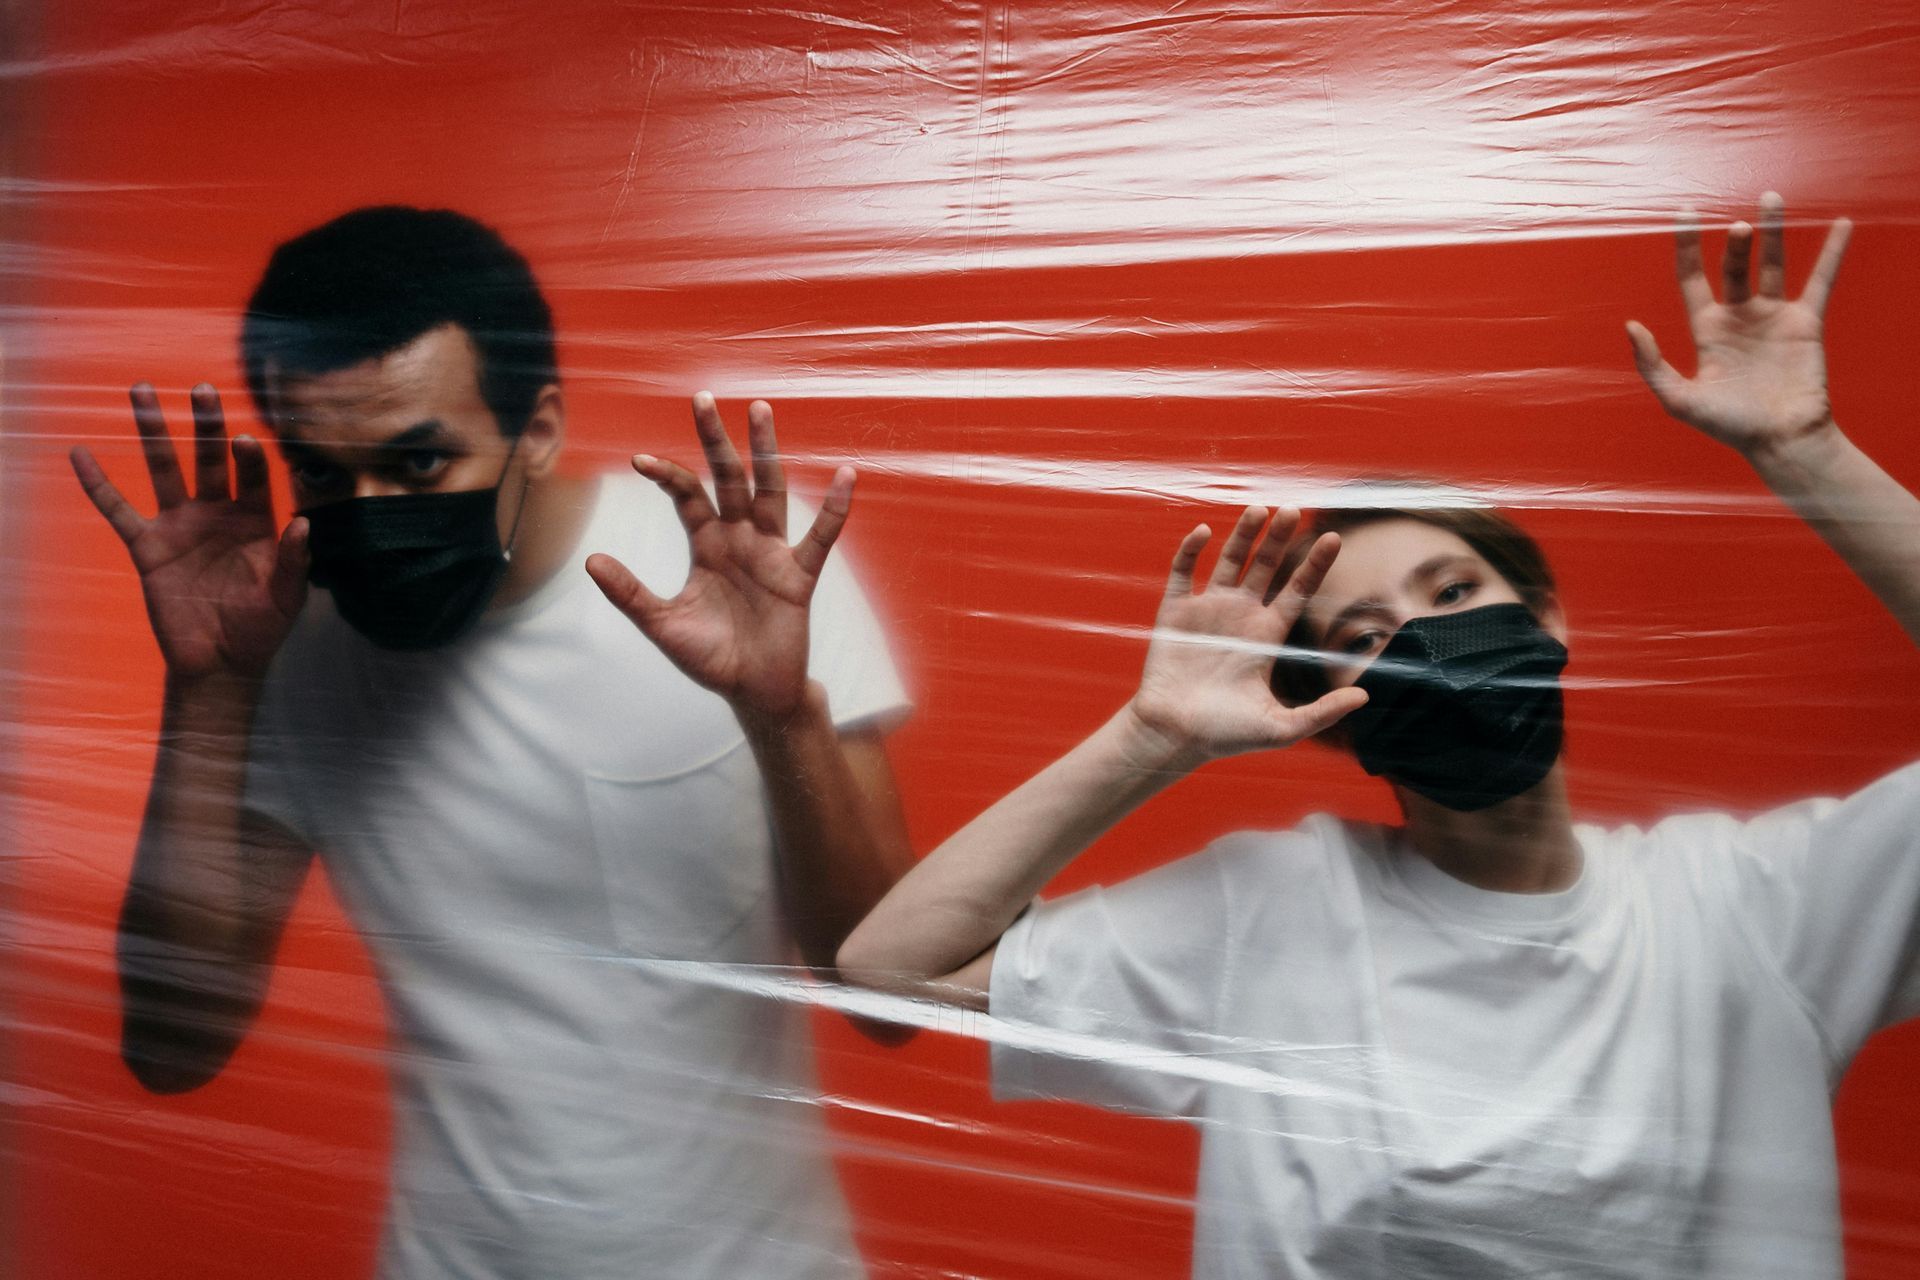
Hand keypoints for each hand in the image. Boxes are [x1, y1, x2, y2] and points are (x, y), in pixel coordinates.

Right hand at [70, 383, 307, 682]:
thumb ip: (293, 561)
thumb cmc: (261, 628)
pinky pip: (118, 511)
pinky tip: (80, 453)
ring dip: (153, 431)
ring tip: (141, 389)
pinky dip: (98, 484)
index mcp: (255, 521)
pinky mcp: (148, 547)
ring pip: (163, 469)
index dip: (250, 459)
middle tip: (202, 389)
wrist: (222, 663)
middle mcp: (217, 514)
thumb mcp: (286, 598)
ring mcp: (180, 526)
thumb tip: (305, 524)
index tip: (245, 440)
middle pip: (209, 459)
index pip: (253, 478)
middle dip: (206, 424)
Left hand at [585, 393, 851, 721]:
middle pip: (728, 478)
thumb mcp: (664, 625)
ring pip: (769, 492)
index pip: (687, 496)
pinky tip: (845, 476)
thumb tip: (590, 560)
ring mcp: (771, 553)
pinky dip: (834, 510)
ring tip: (759, 410)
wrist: (753, 693)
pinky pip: (820, 539)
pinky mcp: (798, 577)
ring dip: (765, 452)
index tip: (639, 462)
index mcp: (706, 545)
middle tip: (701, 399)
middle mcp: (739, 539)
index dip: (667, 476)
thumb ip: (630, 594)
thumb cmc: (711, 658)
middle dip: (715, 440)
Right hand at [1127, 507, 1367, 764]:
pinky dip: (1191, 550)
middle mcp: (1240, 617)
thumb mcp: (1281, 728)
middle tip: (1294, 509)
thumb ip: (1323, 712)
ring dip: (1243, 535)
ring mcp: (1207, 611)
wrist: (1174, 737)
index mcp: (1267, 637)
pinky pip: (1183, 573)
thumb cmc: (1225, 735)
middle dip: (1279, 538)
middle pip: (1266, 567)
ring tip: (1258, 509)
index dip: (1315, 564)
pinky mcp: (1175, 613)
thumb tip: (1365, 697)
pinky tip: (1205, 532)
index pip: (1297, 591)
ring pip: (1229, 562)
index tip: (1334, 537)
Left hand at [1627, 192, 1851, 461]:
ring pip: (1773, 264)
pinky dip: (1832, 253)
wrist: (1779, 440)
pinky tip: (1841, 224)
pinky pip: (1821, 281)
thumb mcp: (1679, 399)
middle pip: (1734, 266)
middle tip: (1738, 225)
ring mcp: (1772, 318)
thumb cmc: (1728, 425)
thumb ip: (1652, 364)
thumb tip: (1631, 326)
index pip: (1692, 277)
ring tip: (1770, 199)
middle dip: (1735, 243)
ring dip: (1773, 232)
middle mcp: (1739, 317)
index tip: (1684, 212)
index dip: (1687, 246)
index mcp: (1707, 329)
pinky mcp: (1805, 323)